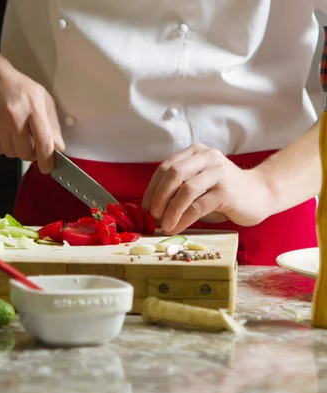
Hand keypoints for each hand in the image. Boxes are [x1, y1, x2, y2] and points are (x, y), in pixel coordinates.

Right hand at [0, 63, 64, 173]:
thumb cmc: (17, 88)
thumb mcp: (41, 98)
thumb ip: (52, 124)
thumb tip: (58, 148)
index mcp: (33, 108)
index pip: (44, 142)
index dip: (47, 160)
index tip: (47, 168)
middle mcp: (14, 118)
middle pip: (26, 153)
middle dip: (29, 152)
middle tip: (27, 140)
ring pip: (11, 153)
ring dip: (14, 147)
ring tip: (11, 129)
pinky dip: (1, 144)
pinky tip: (0, 128)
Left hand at [141, 143, 271, 234]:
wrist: (261, 194)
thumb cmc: (223, 191)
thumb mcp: (199, 183)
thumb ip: (179, 187)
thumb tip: (151, 207)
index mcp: (196, 152)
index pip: (165, 167)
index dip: (152, 189)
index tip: (145, 208)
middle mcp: (207, 157)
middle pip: (173, 174)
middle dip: (158, 197)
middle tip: (152, 216)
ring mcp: (219, 173)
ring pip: (185, 191)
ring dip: (170, 211)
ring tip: (164, 226)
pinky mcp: (227, 192)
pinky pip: (198, 206)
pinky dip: (183, 219)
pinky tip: (177, 227)